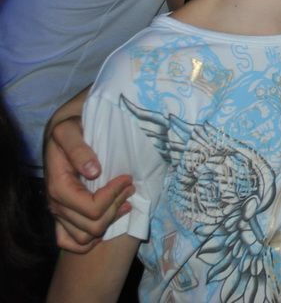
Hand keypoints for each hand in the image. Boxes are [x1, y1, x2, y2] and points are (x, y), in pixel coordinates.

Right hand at [45, 116, 133, 251]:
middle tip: (130, 186)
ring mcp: (59, 215)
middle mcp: (56, 206)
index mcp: (58, 187)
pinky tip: (108, 220)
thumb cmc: (68, 131)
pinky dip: (91, 239)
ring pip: (87, 237)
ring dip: (109, 221)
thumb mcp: (69, 131)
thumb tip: (93, 171)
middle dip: (116, 205)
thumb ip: (79, 149)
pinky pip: (73, 243)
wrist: (60, 136)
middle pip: (93, 225)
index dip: (113, 195)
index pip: (91, 208)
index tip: (127, 178)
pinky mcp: (64, 218)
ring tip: (125, 201)